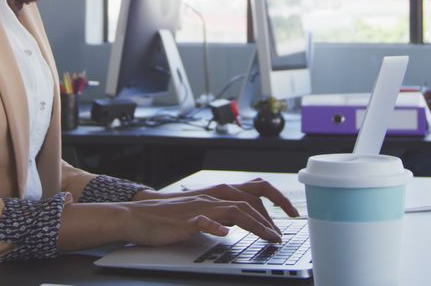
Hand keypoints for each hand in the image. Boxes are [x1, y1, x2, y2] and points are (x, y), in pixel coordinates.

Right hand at [120, 194, 282, 245]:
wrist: (139, 216)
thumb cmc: (170, 215)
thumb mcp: (203, 210)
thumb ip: (222, 211)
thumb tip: (242, 218)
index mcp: (218, 193)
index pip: (255, 191)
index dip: (276, 201)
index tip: (290, 214)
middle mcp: (212, 197)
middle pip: (250, 202)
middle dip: (271, 219)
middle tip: (280, 236)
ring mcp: (199, 208)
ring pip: (234, 211)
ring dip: (255, 225)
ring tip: (269, 238)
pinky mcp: (185, 222)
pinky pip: (203, 222)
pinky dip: (215, 226)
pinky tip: (224, 233)